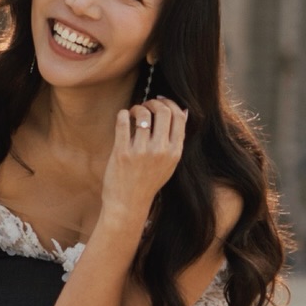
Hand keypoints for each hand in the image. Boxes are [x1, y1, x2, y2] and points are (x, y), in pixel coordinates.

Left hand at [102, 97, 186, 226]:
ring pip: (142, 113)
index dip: (170, 103)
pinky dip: (123, 114)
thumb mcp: (169, 163)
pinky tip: (123, 117)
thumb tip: (184, 111)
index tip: (161, 102)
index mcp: (174, 152)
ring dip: (137, 107)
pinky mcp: (122, 152)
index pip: (179, 116)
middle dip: (154, 102)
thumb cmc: (149, 182)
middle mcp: (160, 151)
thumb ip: (176, 140)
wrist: (128, 203)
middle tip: (146, 105)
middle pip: (163, 111)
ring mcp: (141, 152)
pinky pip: (123, 121)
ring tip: (133, 112)